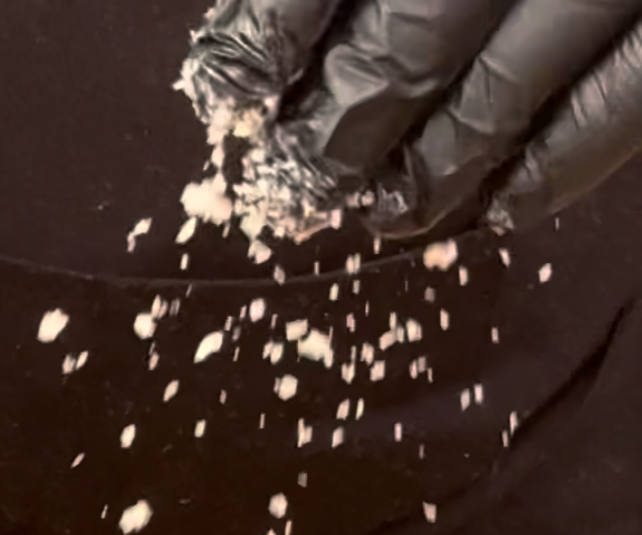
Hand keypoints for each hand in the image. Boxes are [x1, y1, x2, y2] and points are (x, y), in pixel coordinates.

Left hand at [184, 1, 641, 237]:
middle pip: (412, 39)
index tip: (236, 89)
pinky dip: (546, 172)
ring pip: (502, 93)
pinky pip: (612, 110)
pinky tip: (494, 210)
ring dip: (428, 167)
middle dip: (344, 124)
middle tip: (307, 178)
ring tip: (381, 209)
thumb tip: (263, 17)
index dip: (274, 34)